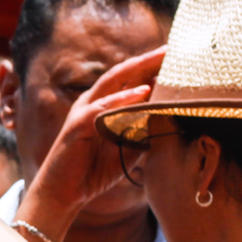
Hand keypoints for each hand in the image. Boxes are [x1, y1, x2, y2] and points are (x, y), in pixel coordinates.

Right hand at [14, 48, 166, 241]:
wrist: (63, 194)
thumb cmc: (93, 172)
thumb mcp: (128, 148)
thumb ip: (145, 131)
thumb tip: (170, 118)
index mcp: (103, 106)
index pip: (130, 79)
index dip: (152, 67)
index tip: (177, 58)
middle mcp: (92, 102)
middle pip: (123, 72)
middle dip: (149, 59)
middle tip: (174, 48)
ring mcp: (83, 111)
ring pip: (112, 81)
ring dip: (138, 68)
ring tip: (162, 59)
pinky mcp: (77, 125)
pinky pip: (102, 107)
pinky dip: (122, 98)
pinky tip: (142, 92)